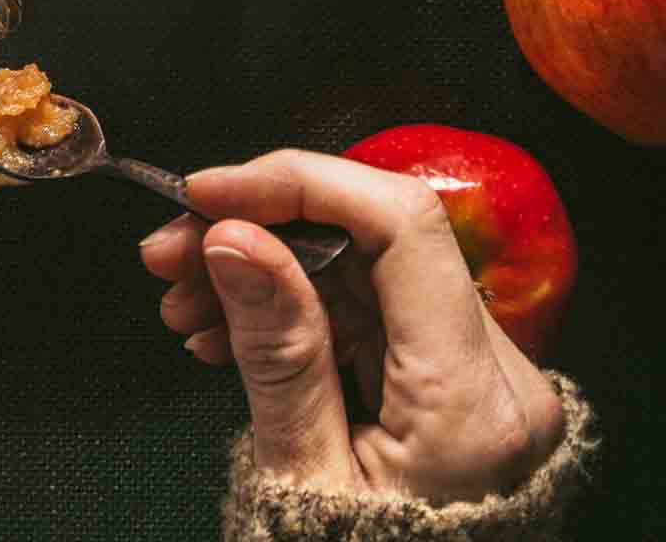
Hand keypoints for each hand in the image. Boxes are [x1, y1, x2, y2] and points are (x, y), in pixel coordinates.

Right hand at [141, 150, 565, 505]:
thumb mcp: (303, 481)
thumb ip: (276, 351)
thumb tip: (233, 232)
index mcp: (476, 397)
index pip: (400, 224)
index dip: (298, 184)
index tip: (205, 192)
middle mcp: (499, 374)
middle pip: (376, 245)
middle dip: (262, 232)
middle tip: (165, 252)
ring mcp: (483, 382)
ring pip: (365, 277)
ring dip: (267, 273)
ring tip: (181, 306)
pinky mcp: (457, 394)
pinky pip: (374, 322)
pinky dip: (298, 315)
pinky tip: (225, 334)